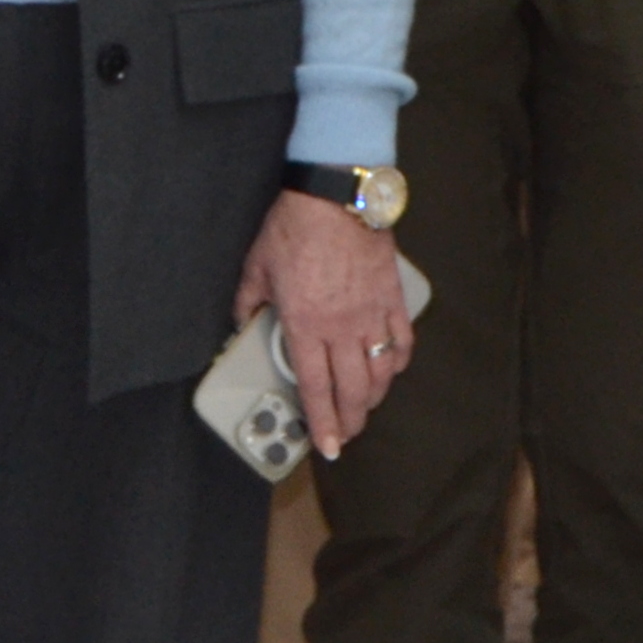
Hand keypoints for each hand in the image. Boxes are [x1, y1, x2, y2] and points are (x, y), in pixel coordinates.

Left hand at [235, 192, 412, 460]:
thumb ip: (247, 304)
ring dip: (375, 396)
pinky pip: (401, 337)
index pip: (316, 388)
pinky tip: (392, 368)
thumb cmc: (293, 229)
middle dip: (351, 420)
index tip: (328, 447)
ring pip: (380, 370)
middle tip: (347, 434)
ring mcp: (371, 312)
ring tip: (368, 406)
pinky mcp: (391, 294)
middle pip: (353, 389)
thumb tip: (240, 324)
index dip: (323, 423)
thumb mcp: (256, 268)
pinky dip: (398, 359)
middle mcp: (341, 327)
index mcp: (305, 326)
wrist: (335, 195)